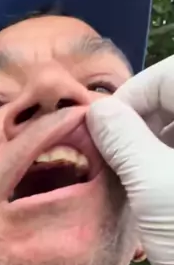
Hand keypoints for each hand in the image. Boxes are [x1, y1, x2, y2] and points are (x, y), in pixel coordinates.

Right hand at [86, 54, 173, 264]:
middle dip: (142, 121)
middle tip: (114, 155)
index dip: (132, 95)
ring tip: (133, 177)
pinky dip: (169, 163)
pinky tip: (155, 190)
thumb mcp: (152, 185)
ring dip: (155, 143)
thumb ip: (123, 140)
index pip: (170, 75)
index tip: (101, 127)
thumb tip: (98, 113)